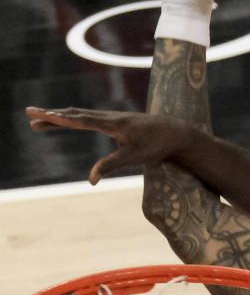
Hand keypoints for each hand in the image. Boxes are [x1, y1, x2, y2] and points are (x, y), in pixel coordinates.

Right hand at [24, 107, 188, 183]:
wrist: (175, 132)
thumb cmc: (156, 146)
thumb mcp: (134, 158)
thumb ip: (110, 166)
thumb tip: (91, 180)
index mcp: (111, 124)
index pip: (78, 121)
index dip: (57, 119)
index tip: (39, 114)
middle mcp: (109, 117)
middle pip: (74, 115)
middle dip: (51, 117)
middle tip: (29, 116)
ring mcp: (112, 118)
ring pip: (80, 115)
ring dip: (60, 117)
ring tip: (41, 120)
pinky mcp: (116, 122)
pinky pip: (88, 118)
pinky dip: (73, 118)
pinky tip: (67, 119)